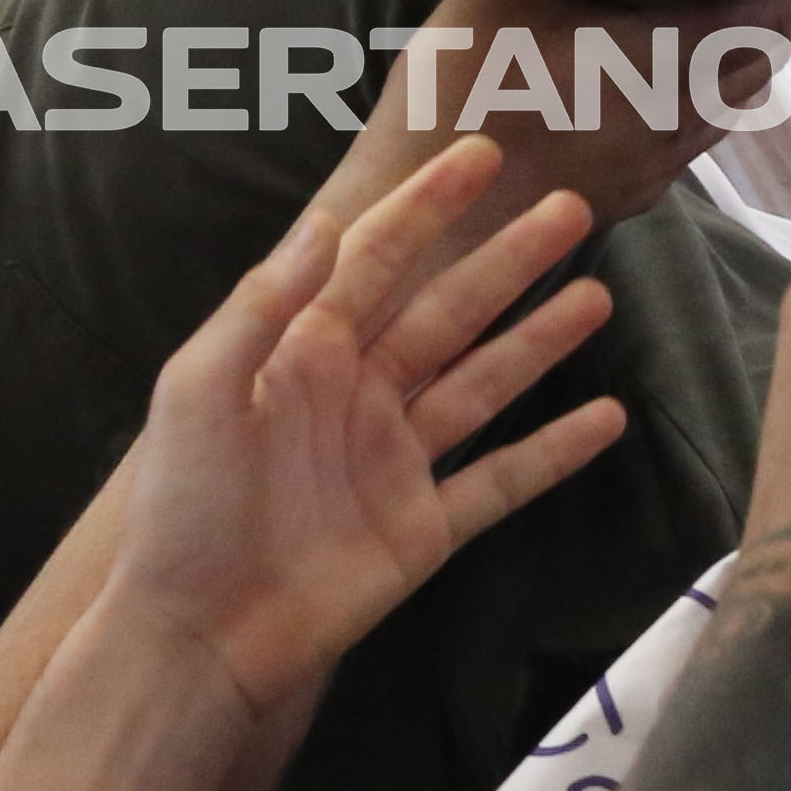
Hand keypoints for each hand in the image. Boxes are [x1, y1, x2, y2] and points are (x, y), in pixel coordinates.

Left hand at [102, 136, 633, 716]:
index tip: (482, 156)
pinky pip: (501, 481)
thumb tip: (327, 220)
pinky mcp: (423, 528)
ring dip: (539, 339)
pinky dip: (553, 451)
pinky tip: (605, 417)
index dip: (427, 206)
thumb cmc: (184, 509)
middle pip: (447, 309)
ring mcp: (395, 460)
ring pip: (484, 383)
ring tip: (599, 294)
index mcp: (301, 352)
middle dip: (506, 258)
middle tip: (570, 208)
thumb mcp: (200, 388)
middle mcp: (357, 394)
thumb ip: (266, 304)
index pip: (375, 258)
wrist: (197, 635)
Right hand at [309, 0, 790, 248]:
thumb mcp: (487, 6)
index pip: (763, 16)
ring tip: (725, 0)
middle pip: (760, 60)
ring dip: (738, 54)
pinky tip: (664, 75)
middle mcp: (673, 127)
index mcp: (659, 73)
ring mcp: (652, 171)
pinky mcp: (626, 195)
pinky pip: (693, 140)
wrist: (420, 236)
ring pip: (730, 105)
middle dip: (772, 7)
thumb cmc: (453, 116)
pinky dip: (701, 97)